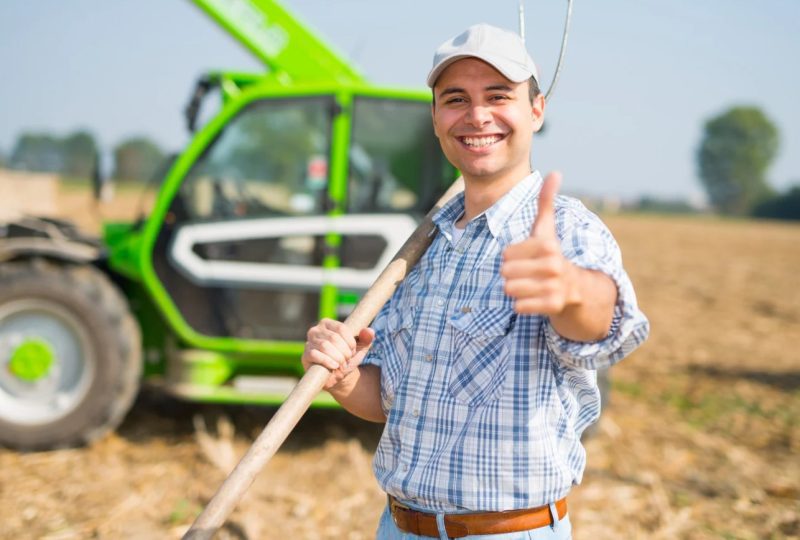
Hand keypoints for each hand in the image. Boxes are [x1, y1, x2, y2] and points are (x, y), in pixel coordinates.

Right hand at [301, 318, 374, 389]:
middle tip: (347, 359)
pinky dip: (327, 361)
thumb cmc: (348, 357)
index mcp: (328, 324)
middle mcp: (315, 330)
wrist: (339, 375)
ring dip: (337, 357)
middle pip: (333, 338)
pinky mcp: (305, 356)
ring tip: (342, 364)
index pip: (341, 328)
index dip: (350, 341)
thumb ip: (366, 337)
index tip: (353, 350)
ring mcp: (308, 343)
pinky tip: (334, 366)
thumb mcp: (360, 347)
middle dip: (344, 351)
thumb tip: (369, 331)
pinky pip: (315, 355)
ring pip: (325, 346)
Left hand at [501, 172, 579, 314]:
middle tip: (528, 273)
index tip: (527, 257)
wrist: (576, 287)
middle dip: (512, 274)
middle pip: (505, 272)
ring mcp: (555, 286)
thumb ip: (546, 201)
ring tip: (531, 284)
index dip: (512, 256)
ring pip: (510, 289)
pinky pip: (519, 306)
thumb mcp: (546, 228)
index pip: (506, 254)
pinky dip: (522, 304)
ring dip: (516, 289)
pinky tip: (535, 298)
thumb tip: (555, 172)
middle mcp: (553, 265)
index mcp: (548, 245)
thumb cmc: (551, 254)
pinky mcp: (553, 305)